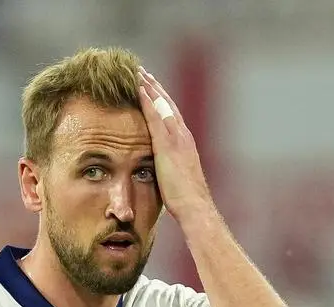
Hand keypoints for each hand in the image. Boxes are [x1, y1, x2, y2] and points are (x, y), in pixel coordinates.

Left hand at [136, 67, 214, 225]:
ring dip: (150, 88)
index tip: (153, 89)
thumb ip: (171, 167)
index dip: (163, 101)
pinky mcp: (167, 144)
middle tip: (144, 73)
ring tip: (138, 74)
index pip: (172, 116)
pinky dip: (148, 100)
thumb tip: (163, 170)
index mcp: (185, 144)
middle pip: (168, 105)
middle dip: (156, 88)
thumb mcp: (177, 178)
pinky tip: (138, 89)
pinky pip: (155, 116)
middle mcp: (183, 136)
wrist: (194, 205)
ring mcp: (176, 138)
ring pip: (162, 105)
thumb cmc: (186, 199)